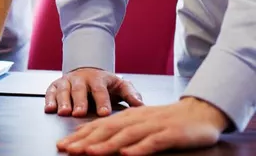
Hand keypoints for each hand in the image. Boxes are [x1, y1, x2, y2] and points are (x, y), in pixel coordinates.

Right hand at [45, 68, 143, 116]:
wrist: (87, 71)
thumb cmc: (105, 84)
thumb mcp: (120, 85)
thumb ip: (131, 94)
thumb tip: (142, 105)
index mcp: (98, 79)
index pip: (100, 90)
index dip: (102, 101)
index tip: (104, 113)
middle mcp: (80, 79)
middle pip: (79, 89)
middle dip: (79, 102)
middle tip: (80, 113)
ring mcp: (66, 81)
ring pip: (63, 90)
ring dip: (63, 101)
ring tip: (64, 113)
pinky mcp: (55, 85)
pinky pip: (50, 91)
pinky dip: (49, 99)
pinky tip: (49, 109)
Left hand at [56, 97, 228, 154]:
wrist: (200, 111)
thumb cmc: (168, 120)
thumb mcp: (140, 122)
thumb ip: (120, 129)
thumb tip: (94, 139)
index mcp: (127, 116)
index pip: (99, 126)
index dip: (80, 135)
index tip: (62, 144)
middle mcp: (136, 119)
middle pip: (106, 130)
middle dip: (85, 140)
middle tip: (67, 149)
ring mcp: (153, 126)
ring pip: (125, 135)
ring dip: (106, 145)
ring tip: (89, 152)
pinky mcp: (170, 134)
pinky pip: (152, 142)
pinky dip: (139, 148)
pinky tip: (127, 155)